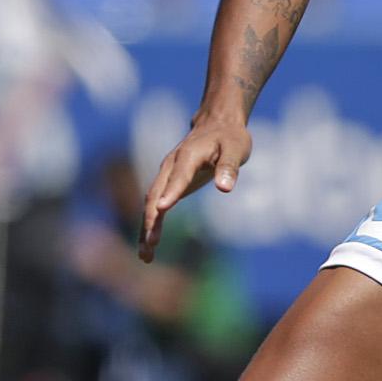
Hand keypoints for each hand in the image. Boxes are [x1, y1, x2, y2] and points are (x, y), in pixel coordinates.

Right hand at [139, 112, 250, 260]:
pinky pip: (156, 207)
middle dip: (151, 220)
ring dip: (146, 228)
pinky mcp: (169, 184)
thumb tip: (225, 188)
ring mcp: (166, 175)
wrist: (216, 123)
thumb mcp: (235, 148)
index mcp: (188, 155)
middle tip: (151, 245)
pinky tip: (150, 247)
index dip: (171, 192)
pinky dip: (151, 225)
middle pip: (156, 195)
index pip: (178, 176)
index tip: (162, 210)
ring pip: (151, 203)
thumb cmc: (229, 137)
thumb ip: (229, 167)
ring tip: (146, 256)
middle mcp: (171, 166)